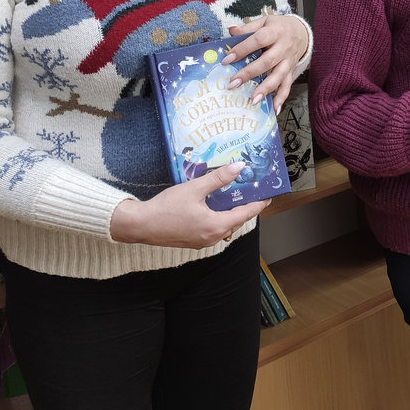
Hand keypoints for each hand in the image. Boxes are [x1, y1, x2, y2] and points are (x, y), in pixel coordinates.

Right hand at [110, 162, 269, 247]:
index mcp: (216, 226)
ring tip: (233, 197)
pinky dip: (218, 219)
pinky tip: (213, 206)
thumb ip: (218, 178)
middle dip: (244, 208)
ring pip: (224, 227)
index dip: (258, 204)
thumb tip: (238, 167)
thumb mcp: (194, 189)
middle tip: (250, 192)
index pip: (245, 215)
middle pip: (236, 222)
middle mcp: (212, 237)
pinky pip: (213, 230)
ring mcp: (202, 242)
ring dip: (230, 213)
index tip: (268, 197)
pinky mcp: (193, 241)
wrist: (141, 225)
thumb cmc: (166, 208)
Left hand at [222, 13, 308, 109]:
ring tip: (253, 100)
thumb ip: (247, 28)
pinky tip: (274, 109)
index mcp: (275, 32)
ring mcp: (288, 61)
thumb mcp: (264, 22)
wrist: (301, 32)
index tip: (227, 60)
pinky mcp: (291, 71)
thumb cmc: (278, 27)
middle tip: (233, 83)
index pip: (258, 40)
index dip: (242, 50)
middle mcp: (283, 48)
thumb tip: (231, 30)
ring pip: (278, 76)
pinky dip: (282, 98)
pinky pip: (287, 85)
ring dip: (265, 89)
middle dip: (249, 73)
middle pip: (267, 62)